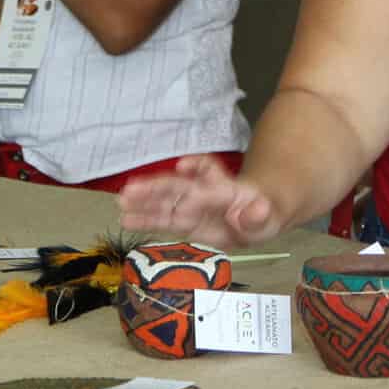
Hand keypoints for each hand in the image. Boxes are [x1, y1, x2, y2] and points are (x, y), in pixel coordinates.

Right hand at [117, 155, 284, 248]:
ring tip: (121, 202)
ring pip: (164, 202)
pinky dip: (145, 219)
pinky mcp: (184, 223)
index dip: (196, 165)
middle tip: (132, 189)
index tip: (182, 165)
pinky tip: (127, 220)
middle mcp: (202, 193)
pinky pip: (163, 220)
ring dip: (143, 202)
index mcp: (223, 186)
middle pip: (176, 185)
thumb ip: (259, 215)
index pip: (208, 170)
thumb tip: (257, 210)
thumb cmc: (260, 214)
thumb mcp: (266, 216)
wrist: (254, 222)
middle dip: (155, 187)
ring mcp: (191, 208)